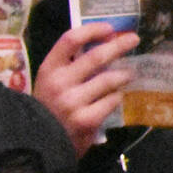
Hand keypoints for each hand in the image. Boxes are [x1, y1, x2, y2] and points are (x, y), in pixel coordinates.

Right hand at [35, 23, 138, 153]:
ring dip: (123, 74)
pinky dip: (116, 97)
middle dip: (118, 45)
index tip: (109, 29)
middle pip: (96, 56)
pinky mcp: (87, 120)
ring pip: (109, 79)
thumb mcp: (49, 82)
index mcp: (48, 69)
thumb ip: (68, 66)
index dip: (92, 30)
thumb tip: (102, 45)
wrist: (39, 143)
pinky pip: (112, 101)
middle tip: (133, 39)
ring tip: (129, 73)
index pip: (70, 40)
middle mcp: (59, 83)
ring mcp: (74, 102)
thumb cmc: (48, 108)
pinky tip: (115, 98)